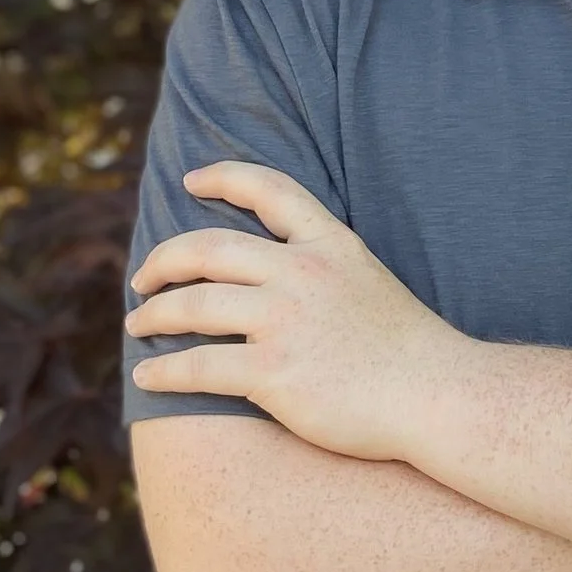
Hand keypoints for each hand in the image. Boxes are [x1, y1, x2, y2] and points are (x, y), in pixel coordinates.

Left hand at [126, 161, 460, 460]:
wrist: (434, 394)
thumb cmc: (406, 348)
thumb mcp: (367, 278)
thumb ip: (322, 265)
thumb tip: (273, 272)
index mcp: (329, 243)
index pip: (269, 189)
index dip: (224, 177)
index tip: (192, 181)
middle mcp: (302, 272)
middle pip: (209, 248)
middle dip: (164, 260)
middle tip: (142, 278)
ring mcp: (285, 320)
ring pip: (194, 305)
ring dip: (154, 314)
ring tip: (137, 324)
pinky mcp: (273, 371)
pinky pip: (199, 366)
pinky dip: (165, 370)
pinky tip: (148, 374)